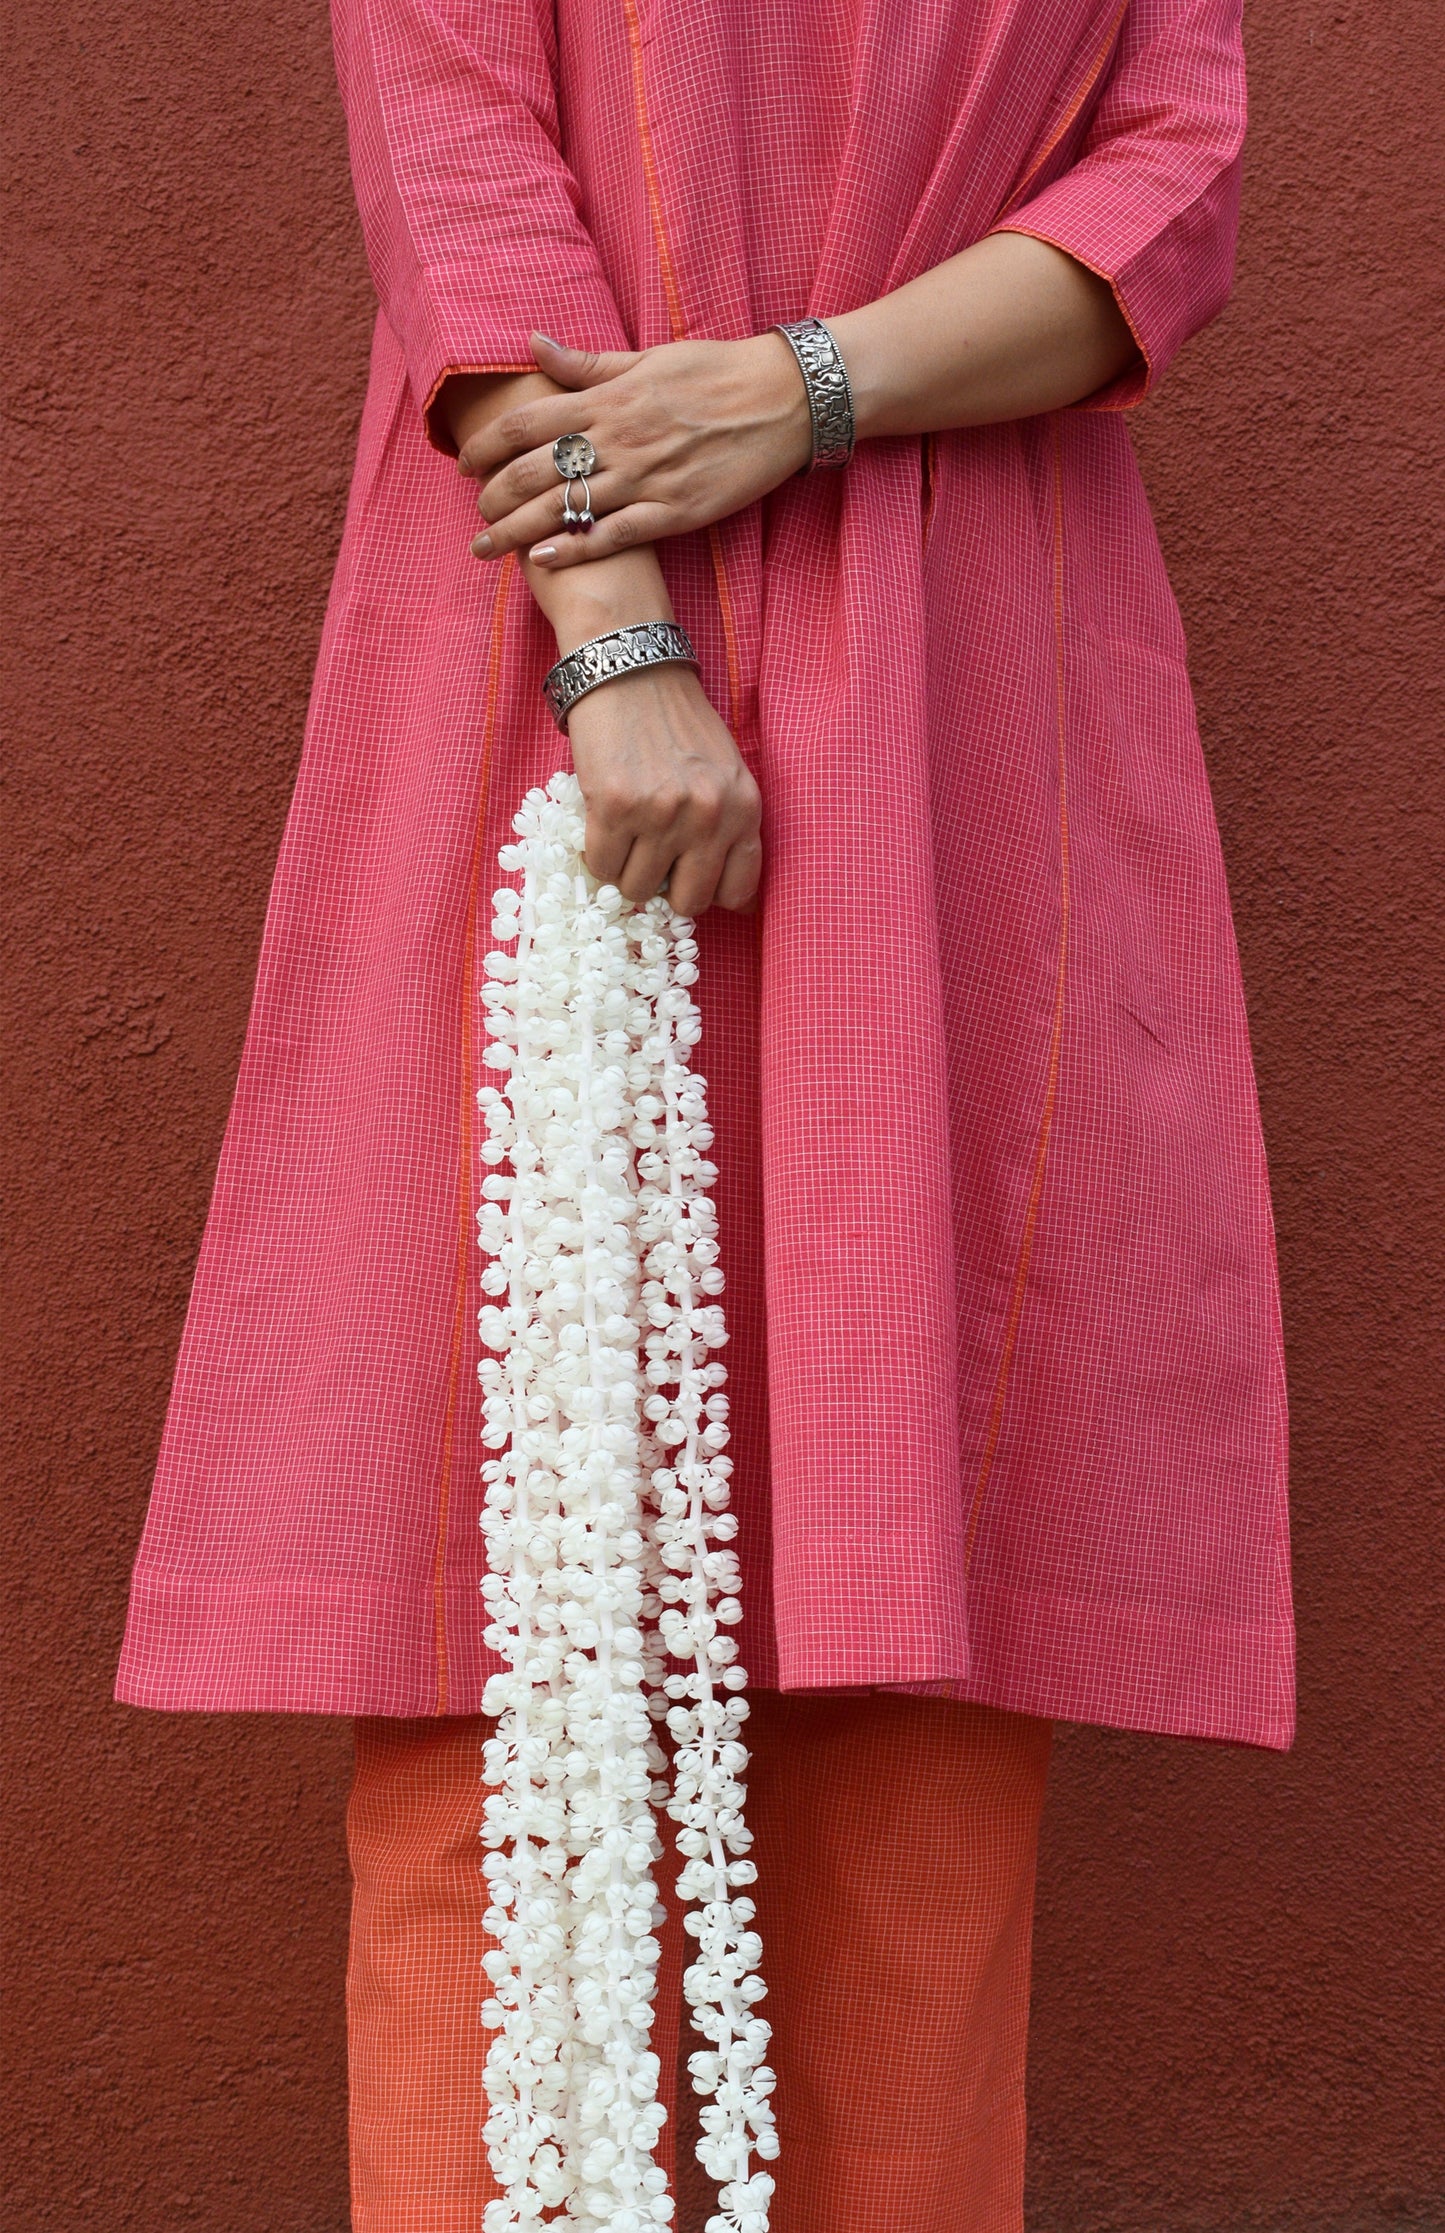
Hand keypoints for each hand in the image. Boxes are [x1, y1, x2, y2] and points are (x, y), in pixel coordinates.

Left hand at [460, 331, 811, 569]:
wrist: (782, 399)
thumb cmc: (714, 372)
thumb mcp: (647, 357)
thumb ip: (586, 363)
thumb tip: (531, 343)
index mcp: (608, 398)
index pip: (527, 421)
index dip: (487, 443)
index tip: (464, 459)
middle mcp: (618, 438)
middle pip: (534, 470)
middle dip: (493, 494)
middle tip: (475, 511)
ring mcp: (645, 478)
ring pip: (565, 507)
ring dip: (516, 530)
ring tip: (485, 545)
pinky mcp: (675, 511)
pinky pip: (613, 535)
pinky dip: (574, 548)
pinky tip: (541, 560)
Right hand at [565, 662, 761, 915]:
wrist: (632, 668)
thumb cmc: (677, 723)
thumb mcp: (725, 773)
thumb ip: (731, 828)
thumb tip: (732, 902)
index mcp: (745, 808)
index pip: (737, 892)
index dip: (708, 891)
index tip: (688, 876)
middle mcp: (709, 816)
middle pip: (687, 901)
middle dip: (665, 887)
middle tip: (651, 856)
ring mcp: (661, 814)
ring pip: (637, 888)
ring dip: (626, 868)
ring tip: (627, 830)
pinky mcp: (615, 808)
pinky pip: (602, 866)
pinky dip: (598, 853)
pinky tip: (604, 821)